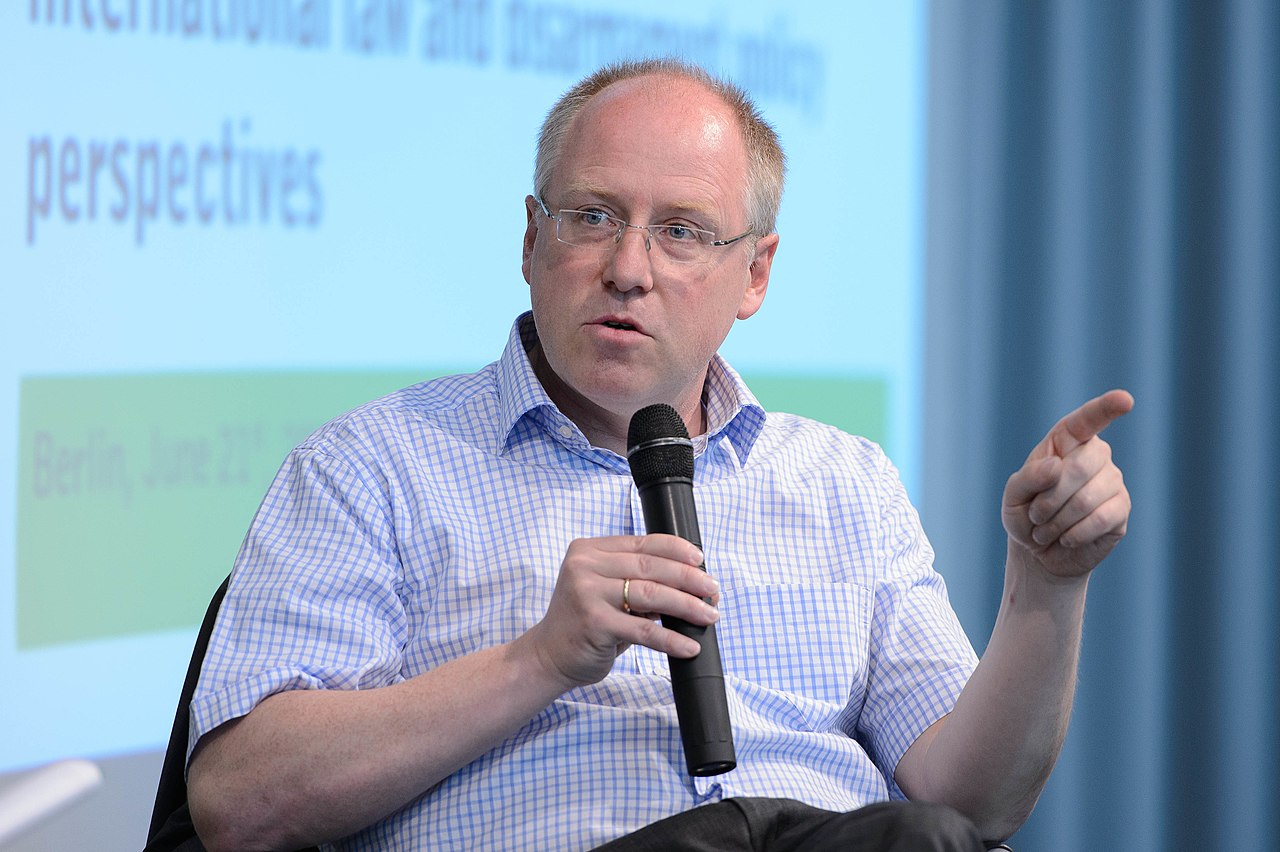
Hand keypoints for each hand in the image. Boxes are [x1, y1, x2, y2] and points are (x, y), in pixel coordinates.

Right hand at [524, 534, 719, 690]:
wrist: (548, 655)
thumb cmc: (585, 622)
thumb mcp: (606, 591)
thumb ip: (636, 579)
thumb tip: (691, 581)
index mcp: (589, 550)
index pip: (642, 542)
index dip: (677, 550)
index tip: (701, 561)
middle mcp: (585, 566)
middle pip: (651, 566)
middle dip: (689, 579)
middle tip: (713, 591)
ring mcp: (588, 594)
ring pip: (652, 594)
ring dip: (687, 606)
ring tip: (709, 615)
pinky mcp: (594, 624)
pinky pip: (644, 630)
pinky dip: (672, 639)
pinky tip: (689, 646)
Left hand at [1002, 390, 1133, 578]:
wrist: (1039, 551)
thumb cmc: (1025, 514)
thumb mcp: (1014, 495)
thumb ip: (1028, 477)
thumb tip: (1056, 465)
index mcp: (1067, 441)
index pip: (1088, 420)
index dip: (1106, 408)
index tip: (1126, 400)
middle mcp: (1095, 455)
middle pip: (1079, 467)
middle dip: (1048, 498)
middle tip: (1035, 516)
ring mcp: (1112, 481)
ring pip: (1087, 498)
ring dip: (1056, 521)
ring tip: (1046, 529)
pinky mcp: (1122, 509)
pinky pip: (1101, 519)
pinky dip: (1074, 534)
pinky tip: (1066, 538)